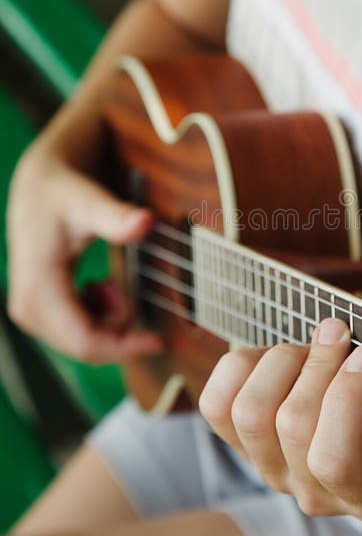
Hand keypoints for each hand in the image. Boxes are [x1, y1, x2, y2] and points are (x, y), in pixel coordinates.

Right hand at [7, 147, 163, 362]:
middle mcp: (28, 309)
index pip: (85, 341)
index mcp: (39, 289)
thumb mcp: (89, 201)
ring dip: (108, 320)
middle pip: (86, 348)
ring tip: (107, 280)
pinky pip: (77, 334)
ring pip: (83, 344)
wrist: (37, 188)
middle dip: (119, 328)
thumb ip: (116, 216)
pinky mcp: (37, 313)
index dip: (126, 347)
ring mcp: (30, 314)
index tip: (159, 341)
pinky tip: (96, 286)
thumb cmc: (61, 193)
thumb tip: (146, 221)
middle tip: (122, 285)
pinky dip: (98, 317)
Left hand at [199, 317, 361, 519]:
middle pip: (291, 424)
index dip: (345, 397)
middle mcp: (314, 493)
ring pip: (250, 412)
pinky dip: (244, 366)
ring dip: (282, 361)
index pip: (334, 460)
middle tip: (340, 333)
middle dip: (317, 363)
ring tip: (312, 346)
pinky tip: (278, 357)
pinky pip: (218, 403)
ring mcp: (272, 472)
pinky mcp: (240, 446)